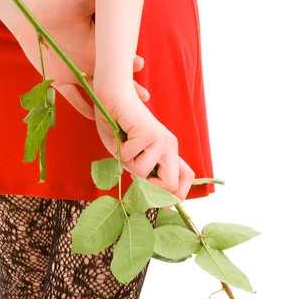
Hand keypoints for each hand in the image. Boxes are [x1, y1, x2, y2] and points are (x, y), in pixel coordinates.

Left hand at [15, 0, 149, 118]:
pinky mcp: (59, 80)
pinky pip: (73, 97)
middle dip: (130, 89)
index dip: (129, 63)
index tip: (138, 64)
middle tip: (144, 97)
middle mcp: (91, 61)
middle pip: (114, 80)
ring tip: (122, 111)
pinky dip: (83, 107)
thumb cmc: (57, 6)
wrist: (31, 16)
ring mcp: (77, 73)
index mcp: (98, 45)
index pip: (118, 58)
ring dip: (110, 101)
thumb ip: (99, 2)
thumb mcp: (82, 1)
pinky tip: (95, 118)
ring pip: (99, 91)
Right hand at [93, 82, 194, 200]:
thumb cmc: (117, 123)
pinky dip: (119, 151)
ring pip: (143, 173)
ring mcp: (161, 139)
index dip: (174, 196)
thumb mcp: (132, 154)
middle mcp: (170, 145)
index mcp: (169, 151)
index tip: (158, 203)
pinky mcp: (148, 133)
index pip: (186, 179)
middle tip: (132, 172)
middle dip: (148, 189)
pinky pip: (129, 158)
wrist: (112, 95)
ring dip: (127, 164)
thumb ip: (142, 172)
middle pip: (170, 185)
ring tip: (124, 145)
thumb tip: (148, 196)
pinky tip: (121, 134)